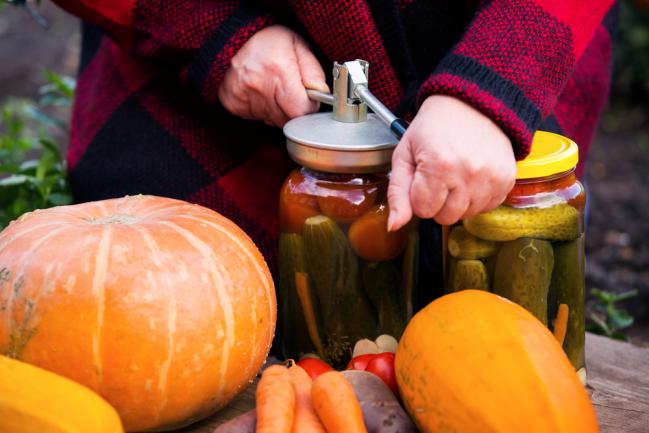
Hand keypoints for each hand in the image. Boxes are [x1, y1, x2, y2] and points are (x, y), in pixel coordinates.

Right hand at [218, 25, 327, 126]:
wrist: (237, 35)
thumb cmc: (271, 41)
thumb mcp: (300, 46)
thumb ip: (314, 72)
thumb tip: (321, 94)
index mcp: (279, 72)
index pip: (300, 111)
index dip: (307, 107)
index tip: (307, 98)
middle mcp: (258, 86)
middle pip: (286, 119)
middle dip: (293, 109)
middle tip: (289, 91)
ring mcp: (243, 96)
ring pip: (271, 120)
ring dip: (277, 110)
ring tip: (273, 88)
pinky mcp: (233, 102)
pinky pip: (255, 117)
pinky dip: (261, 109)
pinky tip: (260, 92)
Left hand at [387, 95, 516, 229]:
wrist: (471, 103)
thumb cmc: (433, 127)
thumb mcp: (404, 154)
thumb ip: (397, 193)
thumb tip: (393, 226)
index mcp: (439, 166)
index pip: (423, 210)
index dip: (419, 194)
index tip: (423, 174)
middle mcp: (468, 174)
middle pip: (444, 217)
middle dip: (437, 201)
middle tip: (439, 175)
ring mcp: (491, 178)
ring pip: (466, 215)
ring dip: (457, 201)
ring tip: (456, 173)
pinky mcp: (507, 179)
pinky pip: (487, 207)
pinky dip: (477, 197)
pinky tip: (472, 176)